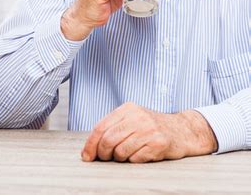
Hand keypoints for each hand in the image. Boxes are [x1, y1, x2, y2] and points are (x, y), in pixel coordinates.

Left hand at [81, 102, 217, 162]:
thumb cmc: (151, 127)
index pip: (101, 127)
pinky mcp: (159, 143)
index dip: (90, 144)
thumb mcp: (132, 118)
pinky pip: (136, 159)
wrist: (182, 130)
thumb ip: (114, 127)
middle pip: (108, 140)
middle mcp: (137, 116)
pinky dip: (134, 160)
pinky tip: (140, 155)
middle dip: (103, 153)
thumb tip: (90, 147)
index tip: (86, 156)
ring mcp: (149, 129)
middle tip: (105, 158)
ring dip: (119, 158)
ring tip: (126, 155)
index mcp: (127, 108)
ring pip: (121, 151)